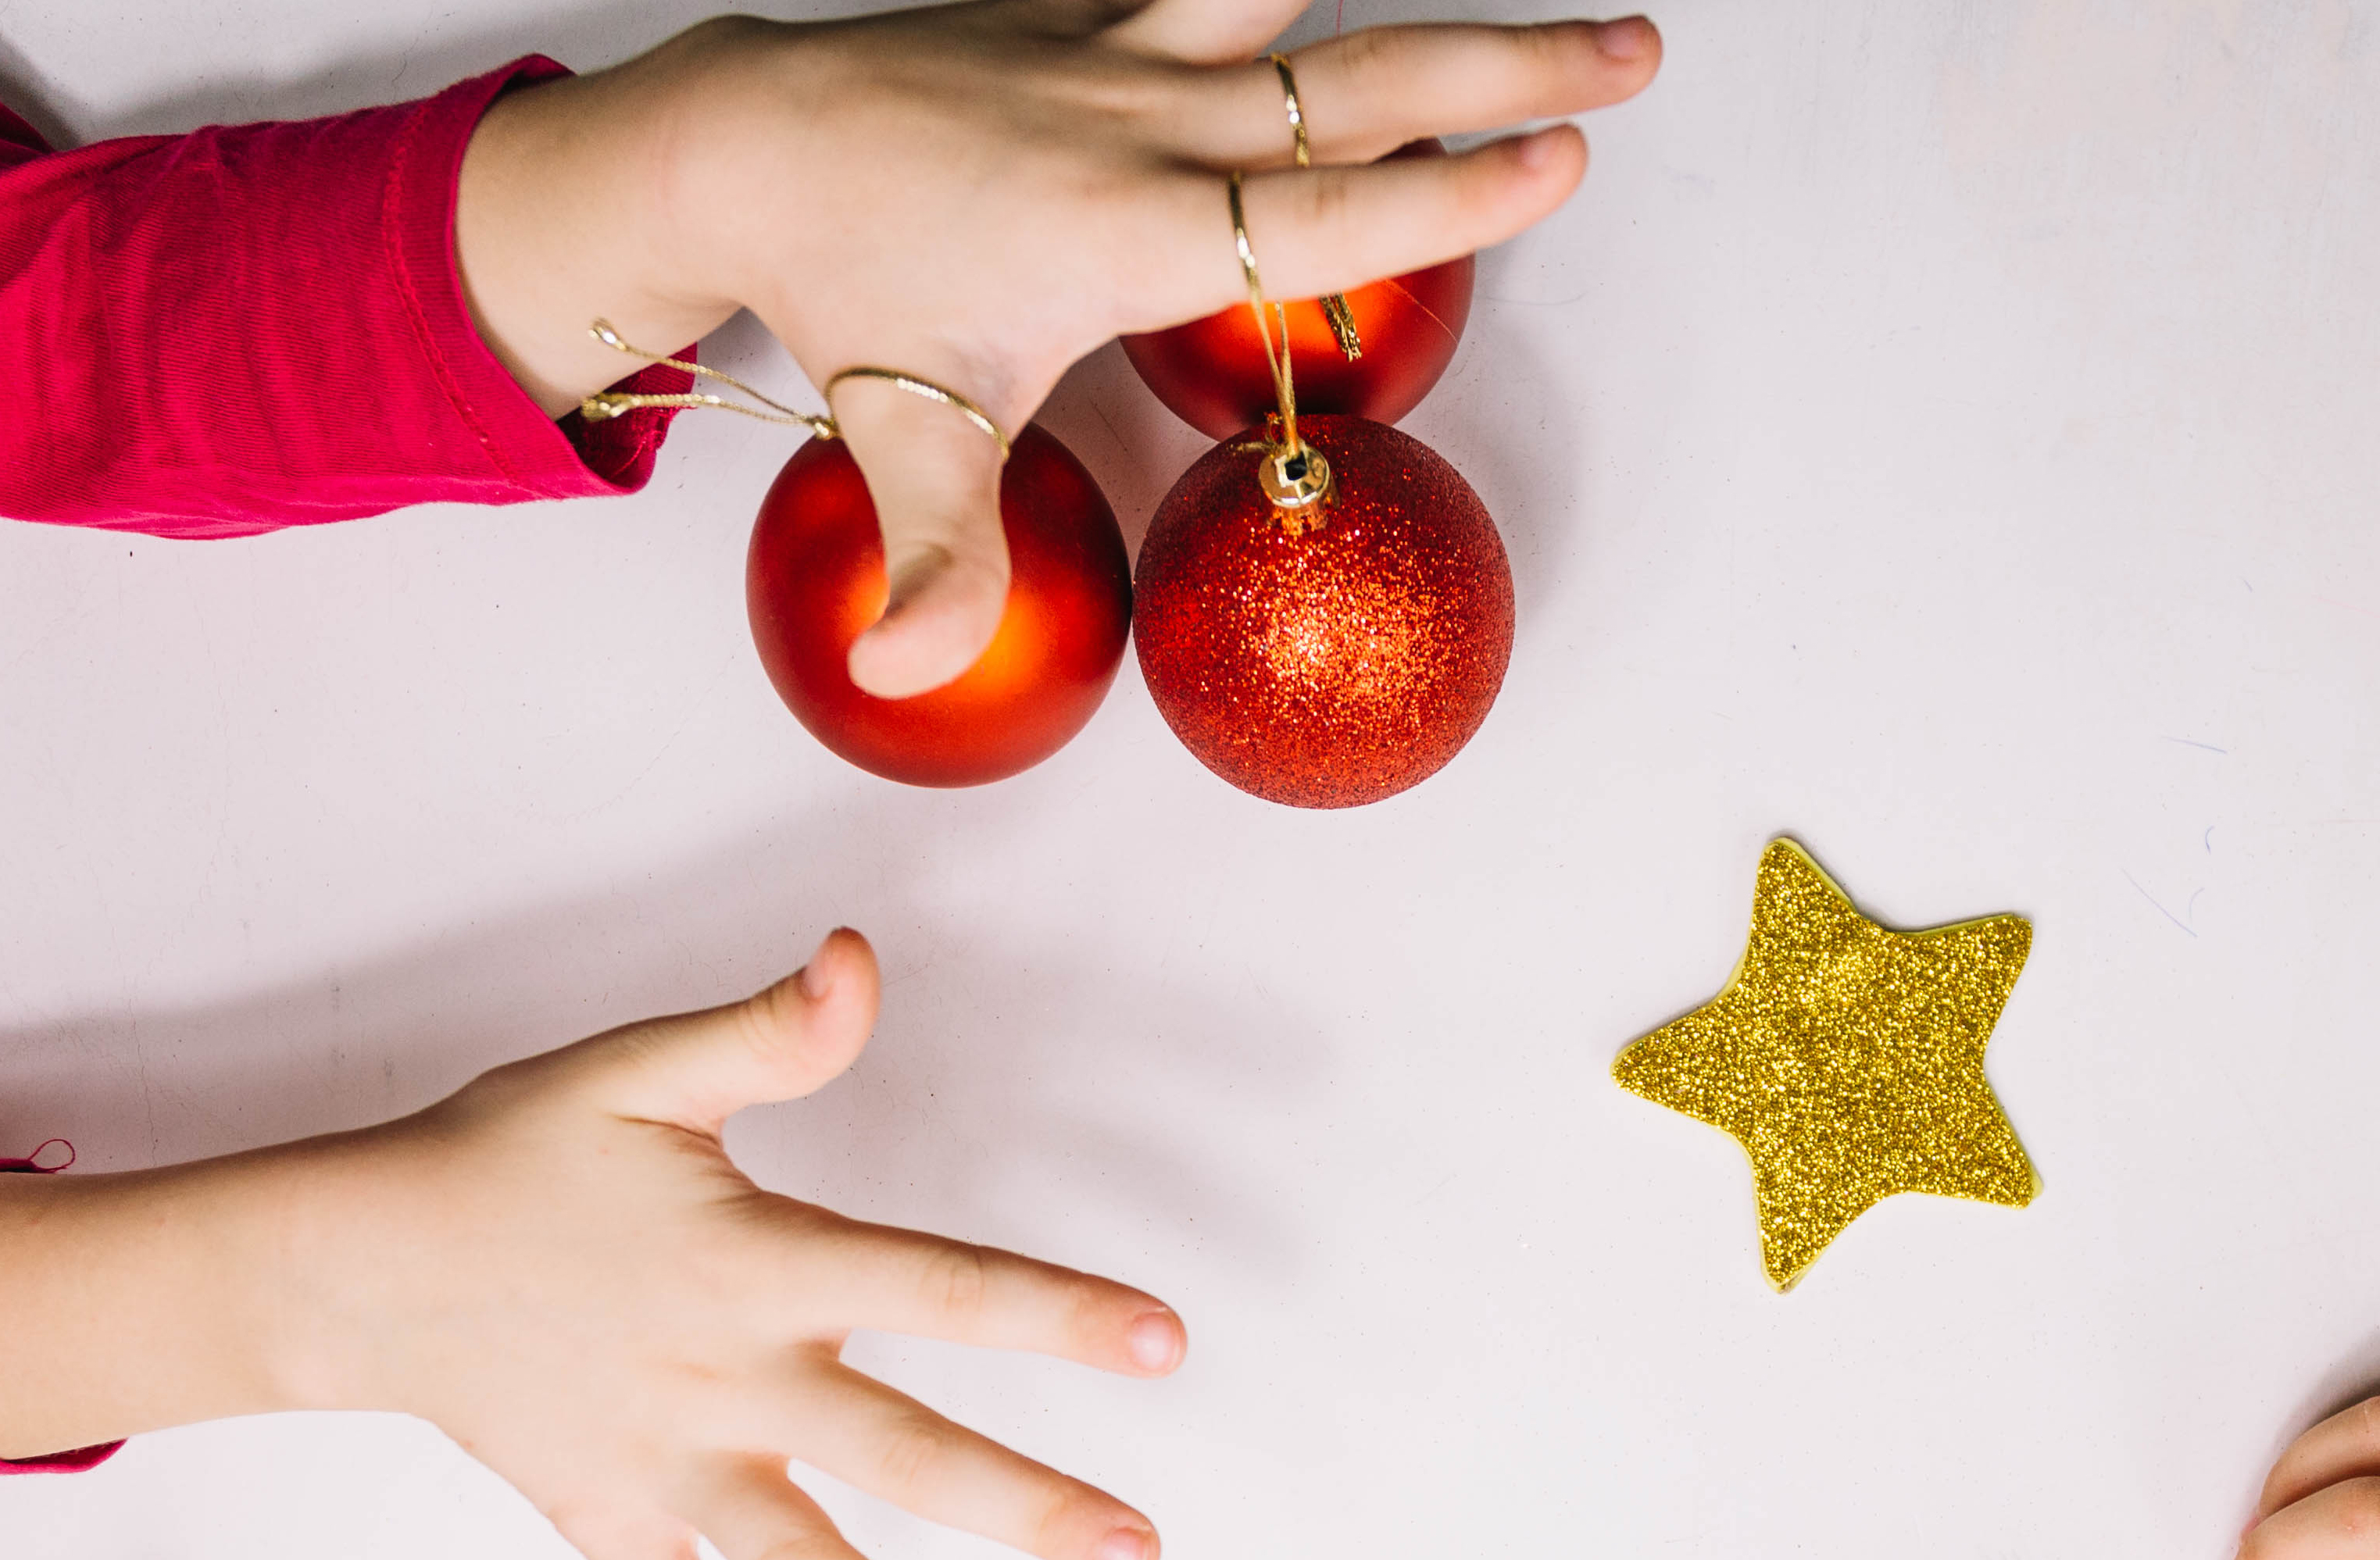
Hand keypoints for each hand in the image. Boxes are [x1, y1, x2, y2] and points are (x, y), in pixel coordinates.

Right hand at [0, 932, 1182, 1559]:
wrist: (357, 1259)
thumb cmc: (511, 1154)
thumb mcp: (638, 1071)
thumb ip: (767, 1035)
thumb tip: (860, 964)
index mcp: (754, 1265)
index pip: (937, 1288)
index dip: (1052, 1313)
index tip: (1163, 1344)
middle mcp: (725, 1380)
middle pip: (899, 1454)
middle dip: (1023, 1509)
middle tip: (1137, 1558)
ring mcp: (664, 1463)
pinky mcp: (602, 1515)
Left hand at [459, 4, 1663, 691]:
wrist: (743, 143)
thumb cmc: (844, 296)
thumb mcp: (901, 448)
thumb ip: (938, 569)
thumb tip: (911, 673)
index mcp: (1132, 231)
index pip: (1326, 217)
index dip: (1453, 191)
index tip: (1562, 158)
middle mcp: (1148, 125)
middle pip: (1360, 89)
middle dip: (1508, 65)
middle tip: (1636, 53)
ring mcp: (1120, 54)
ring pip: (1305, 13)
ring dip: (1437, 7)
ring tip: (1560, 9)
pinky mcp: (1086, 13)